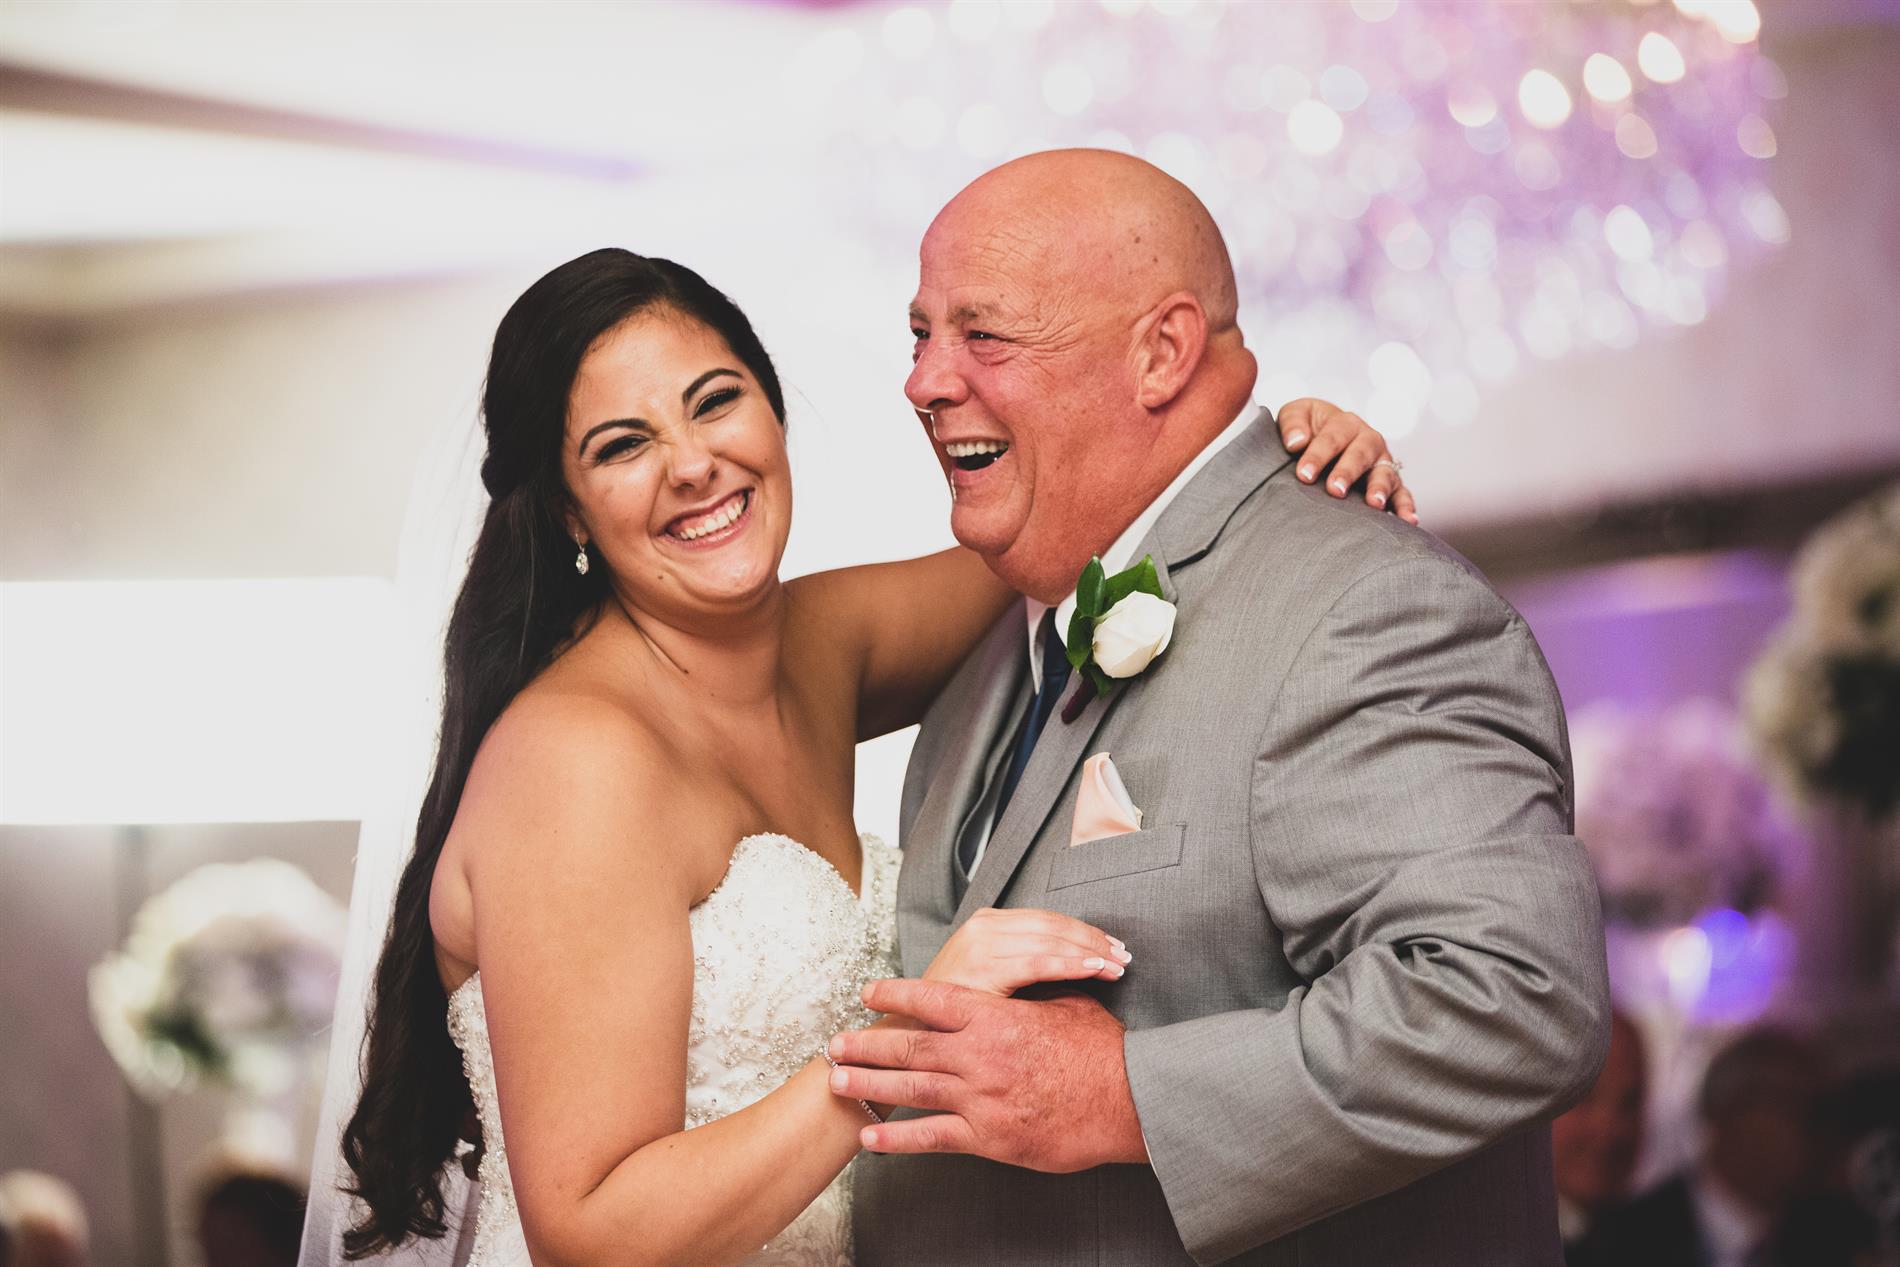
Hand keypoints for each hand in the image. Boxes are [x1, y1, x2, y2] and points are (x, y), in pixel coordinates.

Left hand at [828, 979, 1146, 1171]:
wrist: (1127, 1101)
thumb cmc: (1103, 1053)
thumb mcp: (1067, 1005)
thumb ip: (1033, 995)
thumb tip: (1027, 979)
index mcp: (994, 1016)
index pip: (932, 999)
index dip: (896, 994)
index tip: (870, 992)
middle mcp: (978, 1054)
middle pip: (909, 1045)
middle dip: (868, 1043)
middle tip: (835, 1042)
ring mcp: (979, 1097)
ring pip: (911, 1089)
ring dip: (870, 1085)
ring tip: (838, 1082)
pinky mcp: (988, 1138)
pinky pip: (932, 1139)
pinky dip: (898, 1141)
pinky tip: (872, 1141)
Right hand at [923, 907, 1129, 995]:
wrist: (912, 1032)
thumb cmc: (956, 1014)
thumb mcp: (991, 978)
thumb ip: (1024, 964)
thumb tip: (1077, 964)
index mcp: (987, 923)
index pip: (1048, 920)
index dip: (1084, 931)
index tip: (1112, 947)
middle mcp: (984, 926)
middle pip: (1054, 926)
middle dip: (1094, 940)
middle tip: (1124, 956)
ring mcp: (982, 944)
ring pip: (1052, 941)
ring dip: (1090, 952)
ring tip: (1117, 966)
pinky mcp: (983, 967)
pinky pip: (1039, 962)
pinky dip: (1072, 964)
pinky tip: (1095, 970)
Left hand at [1276, 397, 1418, 524]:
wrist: (1322, 436)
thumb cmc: (1307, 428)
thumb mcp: (1296, 415)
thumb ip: (1293, 423)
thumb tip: (1296, 442)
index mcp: (1344, 423)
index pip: (1332, 438)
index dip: (1318, 456)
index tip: (1304, 474)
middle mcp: (1368, 440)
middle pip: (1361, 454)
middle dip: (1348, 472)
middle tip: (1335, 490)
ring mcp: (1381, 463)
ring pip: (1385, 474)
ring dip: (1380, 488)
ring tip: (1374, 504)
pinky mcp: (1391, 483)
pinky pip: (1403, 494)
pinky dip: (1406, 506)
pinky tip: (1408, 520)